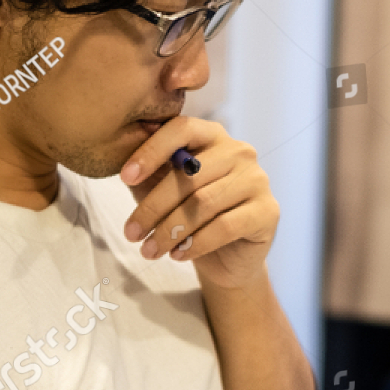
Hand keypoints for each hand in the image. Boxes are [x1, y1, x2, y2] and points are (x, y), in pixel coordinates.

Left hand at [119, 117, 277, 289]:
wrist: (228, 259)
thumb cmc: (192, 219)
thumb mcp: (164, 193)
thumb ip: (150, 175)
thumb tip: (121, 159)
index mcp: (213, 136)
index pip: (182, 129)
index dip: (151, 151)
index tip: (125, 178)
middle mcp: (240, 152)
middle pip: (189, 174)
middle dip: (153, 207)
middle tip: (130, 233)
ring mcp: (257, 180)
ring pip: (203, 203)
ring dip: (170, 231)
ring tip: (149, 251)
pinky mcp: (268, 211)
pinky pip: (224, 227)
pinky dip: (195, 244)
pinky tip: (177, 255)